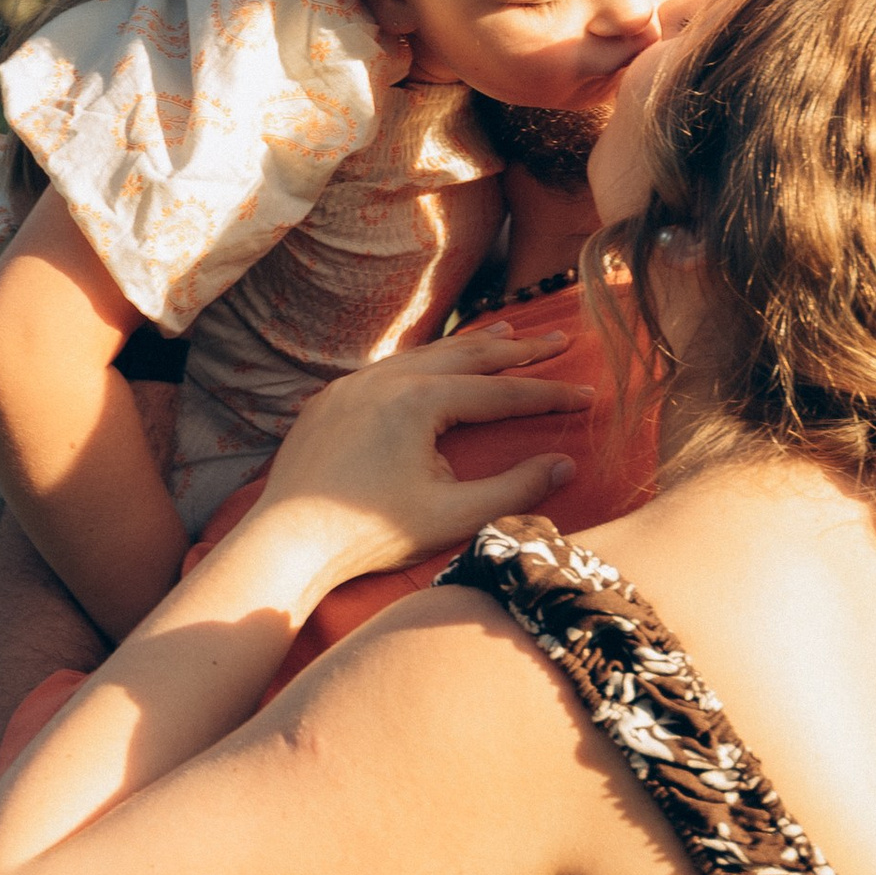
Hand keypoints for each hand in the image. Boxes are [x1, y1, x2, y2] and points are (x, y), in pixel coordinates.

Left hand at [257, 321, 588, 581]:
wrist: (287, 542)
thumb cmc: (370, 535)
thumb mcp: (454, 515)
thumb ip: (515, 488)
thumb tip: (566, 463)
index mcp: (420, 401)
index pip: (501, 391)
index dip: (549, 393)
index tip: (588, 394)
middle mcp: (386, 379)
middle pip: (467, 355)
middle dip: (518, 348)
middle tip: (559, 337)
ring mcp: (353, 385)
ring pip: (425, 354)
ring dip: (469, 346)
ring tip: (506, 332)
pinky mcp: (329, 400)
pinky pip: (388, 368)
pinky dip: (424, 361)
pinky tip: (434, 364)